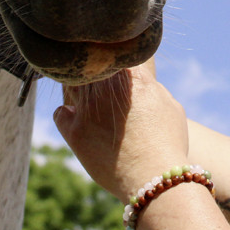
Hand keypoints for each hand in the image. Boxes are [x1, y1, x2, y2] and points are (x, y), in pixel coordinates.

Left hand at [53, 59, 189, 201]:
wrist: (154, 178)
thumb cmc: (168, 143)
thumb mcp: (169, 105)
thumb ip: (149, 85)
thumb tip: (137, 78)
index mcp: (131, 76)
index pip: (112, 51)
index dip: (111, 56)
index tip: (111, 64)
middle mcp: (105, 86)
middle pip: (88, 65)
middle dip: (92, 71)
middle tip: (99, 85)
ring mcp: (87, 108)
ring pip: (72, 85)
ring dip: (79, 90)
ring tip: (90, 104)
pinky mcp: (74, 132)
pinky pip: (60, 113)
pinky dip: (67, 115)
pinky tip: (79, 121)